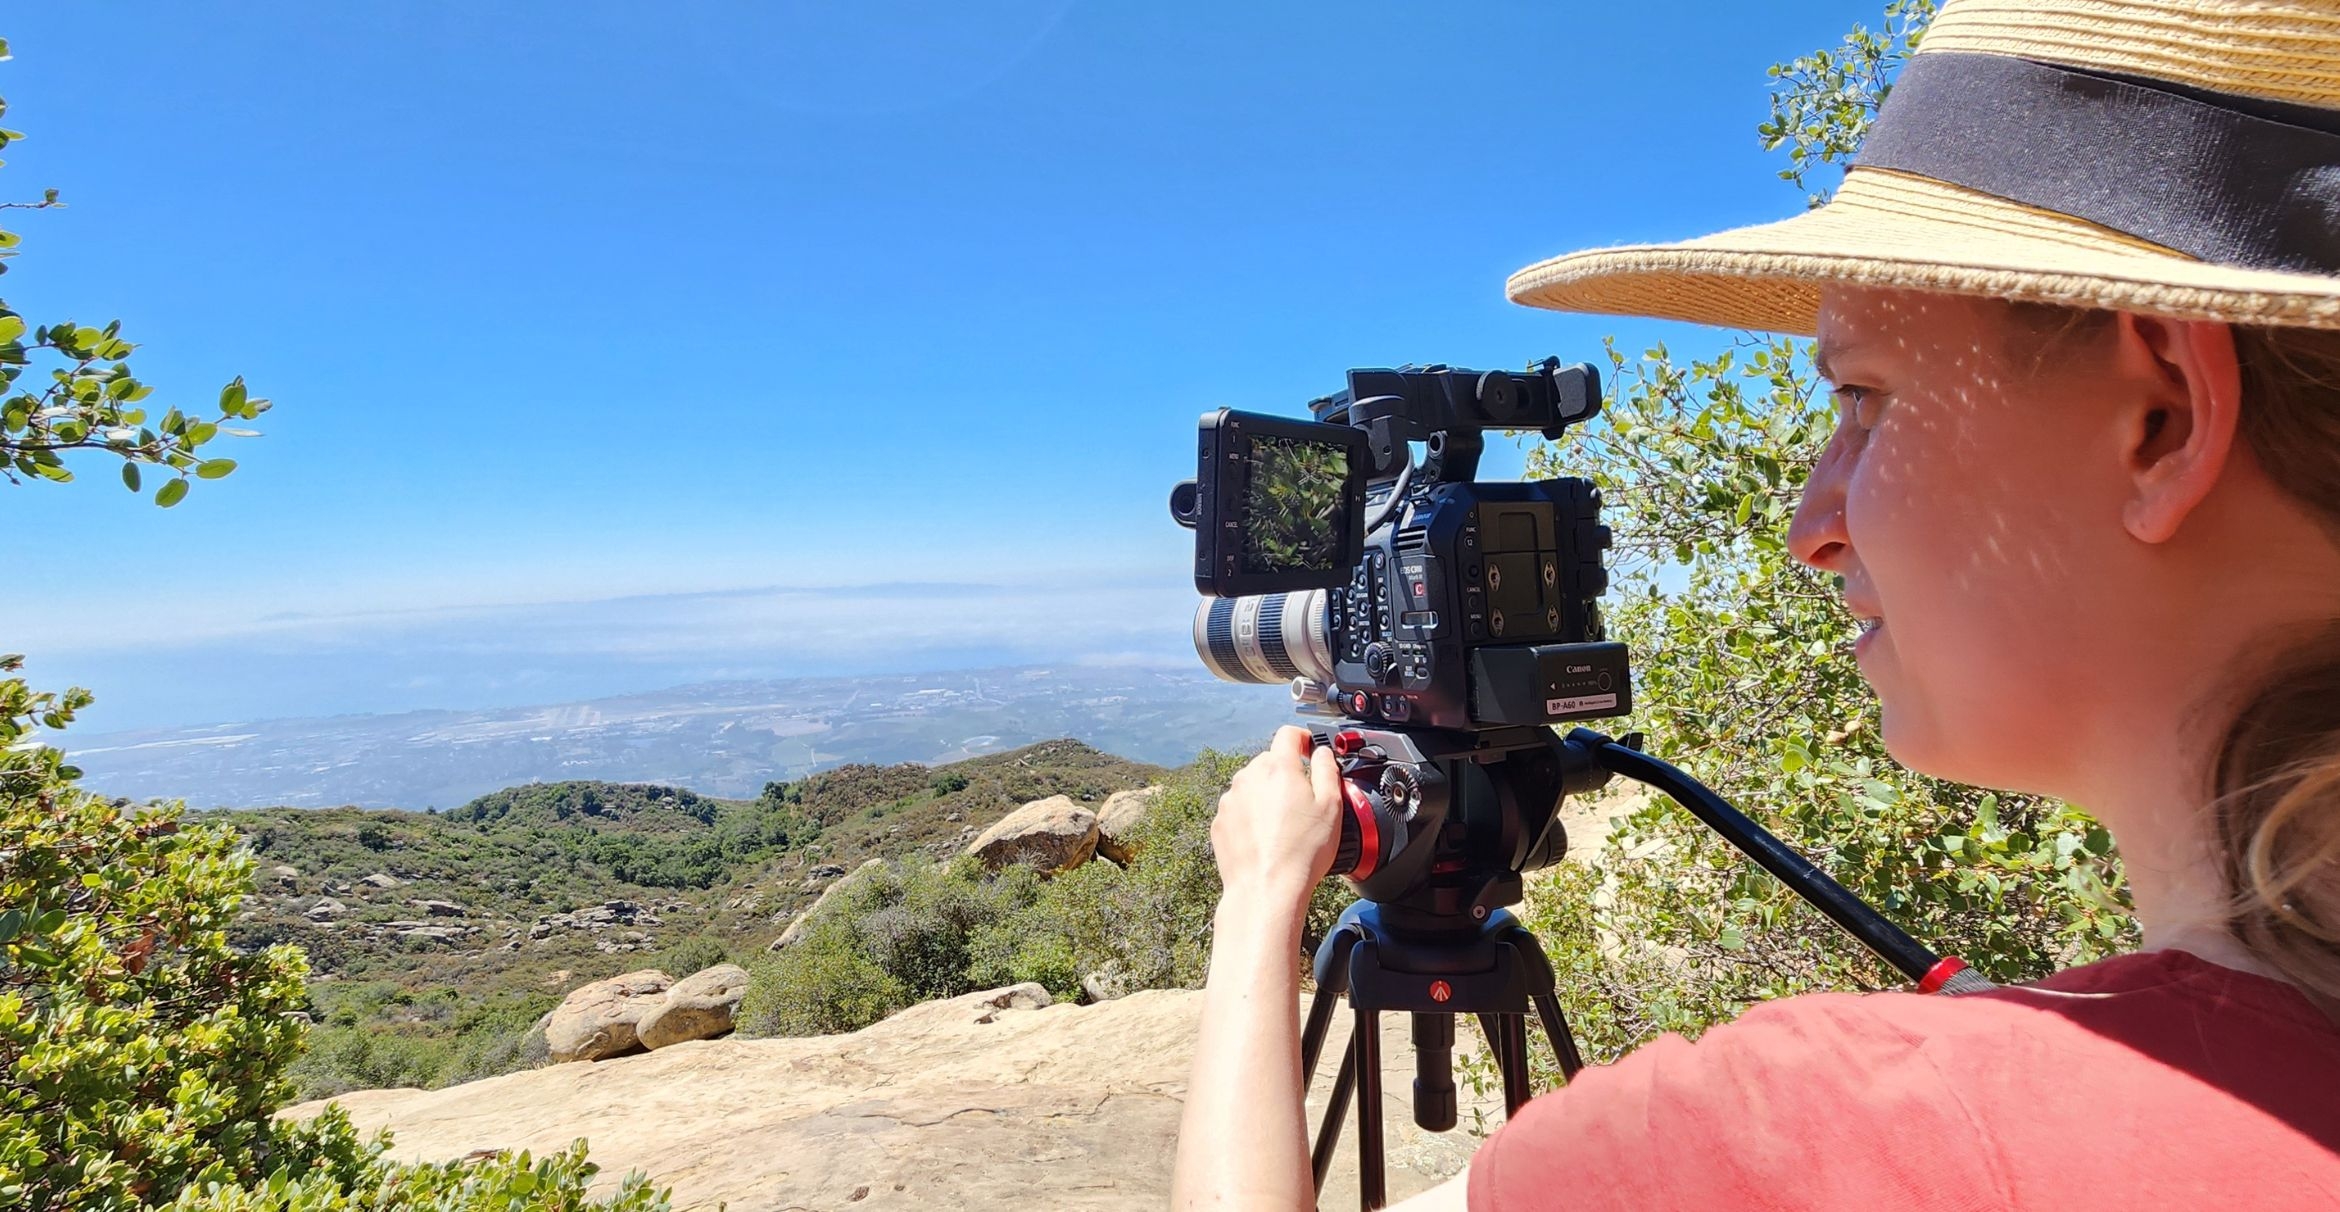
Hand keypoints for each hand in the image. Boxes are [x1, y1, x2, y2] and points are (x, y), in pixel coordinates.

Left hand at [1211, 725, 1342, 906]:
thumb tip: (1322, 753)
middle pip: (1269, 762)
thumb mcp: (1331, 806)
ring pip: (1252, 786)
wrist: (1265, 889)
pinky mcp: (1220, 821)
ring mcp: (1230, 799)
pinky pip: (1239, 809)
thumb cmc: (1302, 852)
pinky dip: (1251, 817)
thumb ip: (1327, 769)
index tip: (1309, 750)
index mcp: (1278, 767)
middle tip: (1303, 802)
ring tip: (1284, 827)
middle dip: (1286, 774)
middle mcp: (1249, 777)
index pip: (1288, 735)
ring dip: (1267, 796)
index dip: (1303, 739)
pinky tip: (1265, 839)